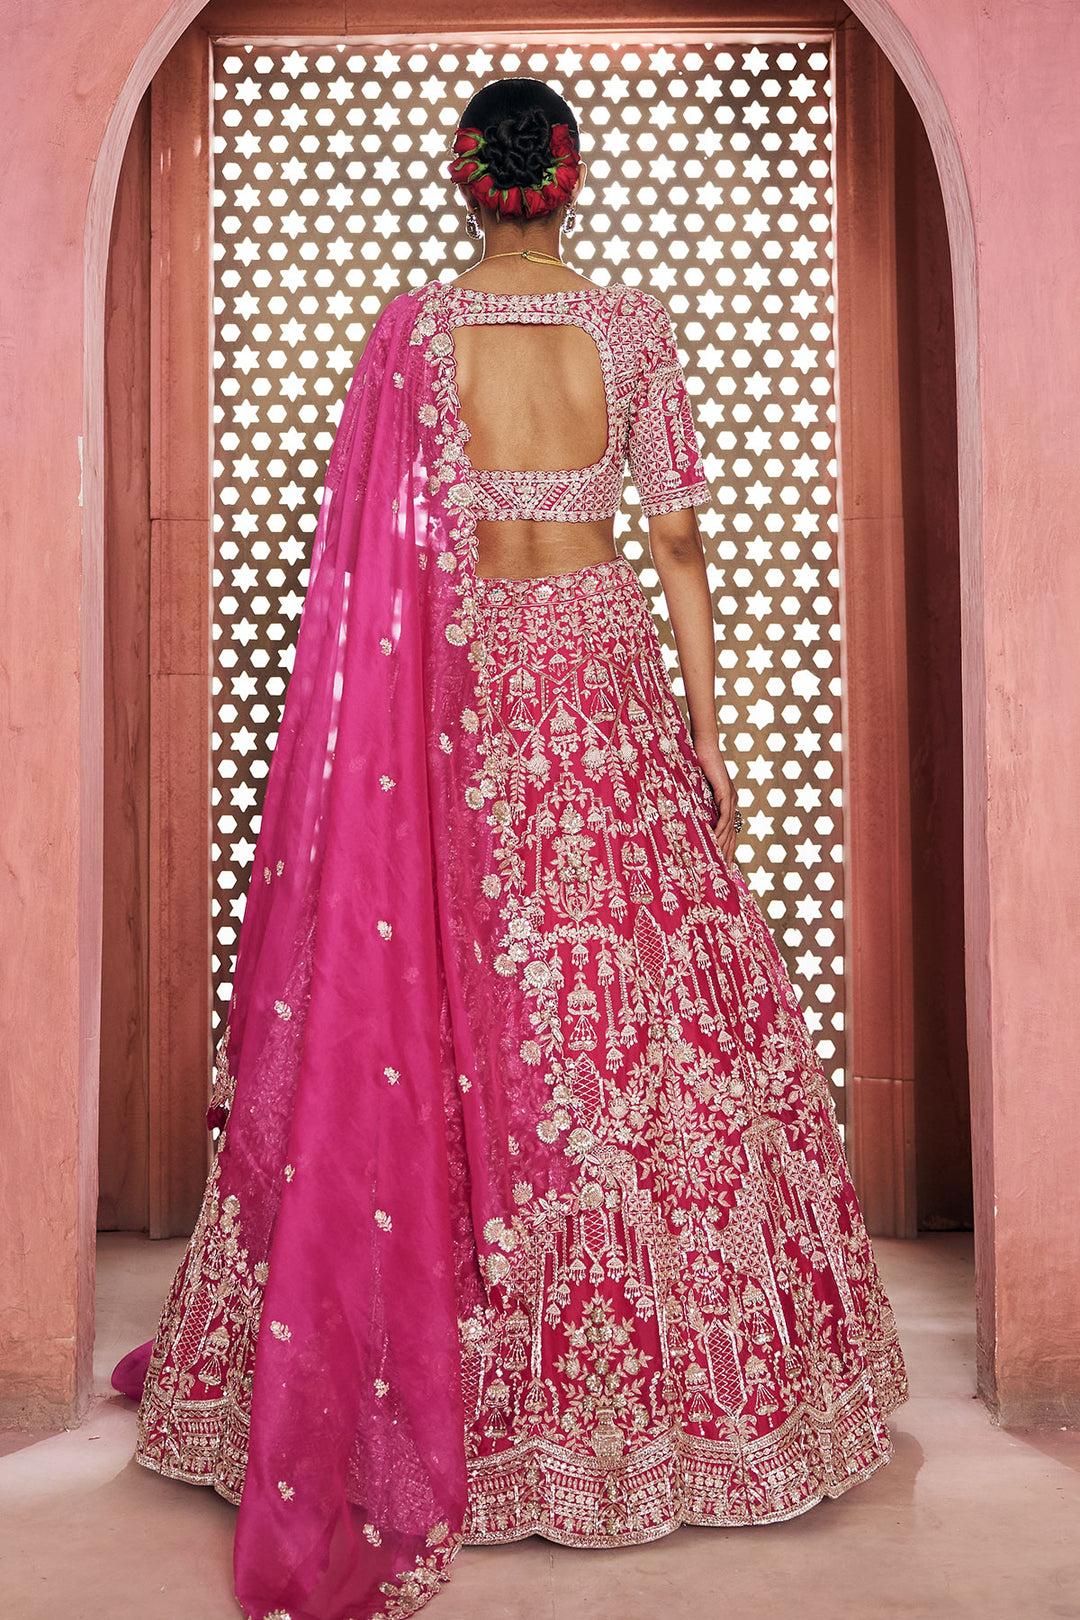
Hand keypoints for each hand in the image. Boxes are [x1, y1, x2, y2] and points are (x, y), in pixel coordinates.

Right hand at [694, 737, 739, 866]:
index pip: (728, 830)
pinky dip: (720, 830)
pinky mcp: (726, 794)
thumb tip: (683, 814)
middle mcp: (732, 802)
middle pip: (732, 834)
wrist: (704, 747)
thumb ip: (695, 802)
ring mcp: (731, 799)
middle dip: (728, 853)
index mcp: (726, 802)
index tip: (723, 863)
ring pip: (729, 828)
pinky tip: (715, 842)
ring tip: (719, 861)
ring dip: (724, 846)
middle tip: (724, 871)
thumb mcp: (695, 789)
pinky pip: (724, 817)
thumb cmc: (697, 764)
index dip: (726, 847)